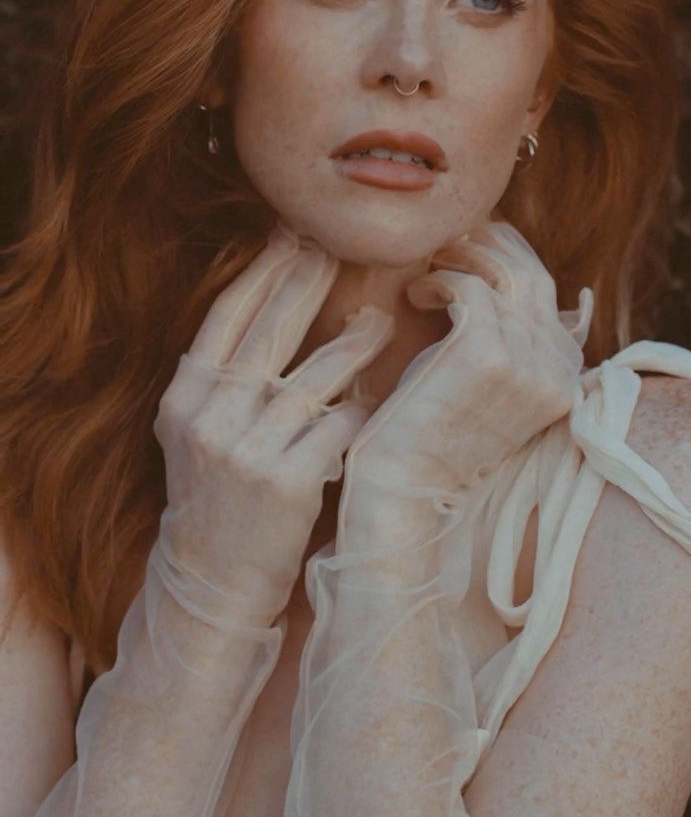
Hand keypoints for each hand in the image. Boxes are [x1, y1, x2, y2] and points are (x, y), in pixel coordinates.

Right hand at [152, 223, 393, 624]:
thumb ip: (221, 379)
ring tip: (380, 320)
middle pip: (269, 331)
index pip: (226, 316)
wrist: (210, 584)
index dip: (262, 270)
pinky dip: (359, 413)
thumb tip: (268, 305)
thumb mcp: (195, 433)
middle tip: (337, 246)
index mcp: (184, 397)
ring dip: (353, 344)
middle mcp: (209, 416)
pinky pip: (339, 428)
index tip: (291, 232)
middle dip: (306, 281)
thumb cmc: (215, 499)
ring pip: (314, 377)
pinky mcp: (288, 482)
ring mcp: (247, 449)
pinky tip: (376, 403)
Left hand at [342, 222, 590, 511]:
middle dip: (487, 245)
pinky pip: (468, 287)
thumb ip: (510, 338)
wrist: (404, 489)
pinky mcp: (487, 354)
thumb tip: (503, 275)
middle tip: (445, 243)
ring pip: (501, 273)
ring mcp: (527, 362)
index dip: (507, 256)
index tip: (468, 247)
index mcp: (566, 377)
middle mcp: (558, 369)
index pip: (546, 290)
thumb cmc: (432, 433)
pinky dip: (438, 281)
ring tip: (429, 268)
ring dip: (459, 258)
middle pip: (532, 273)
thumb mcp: (486, 381)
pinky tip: (415, 297)